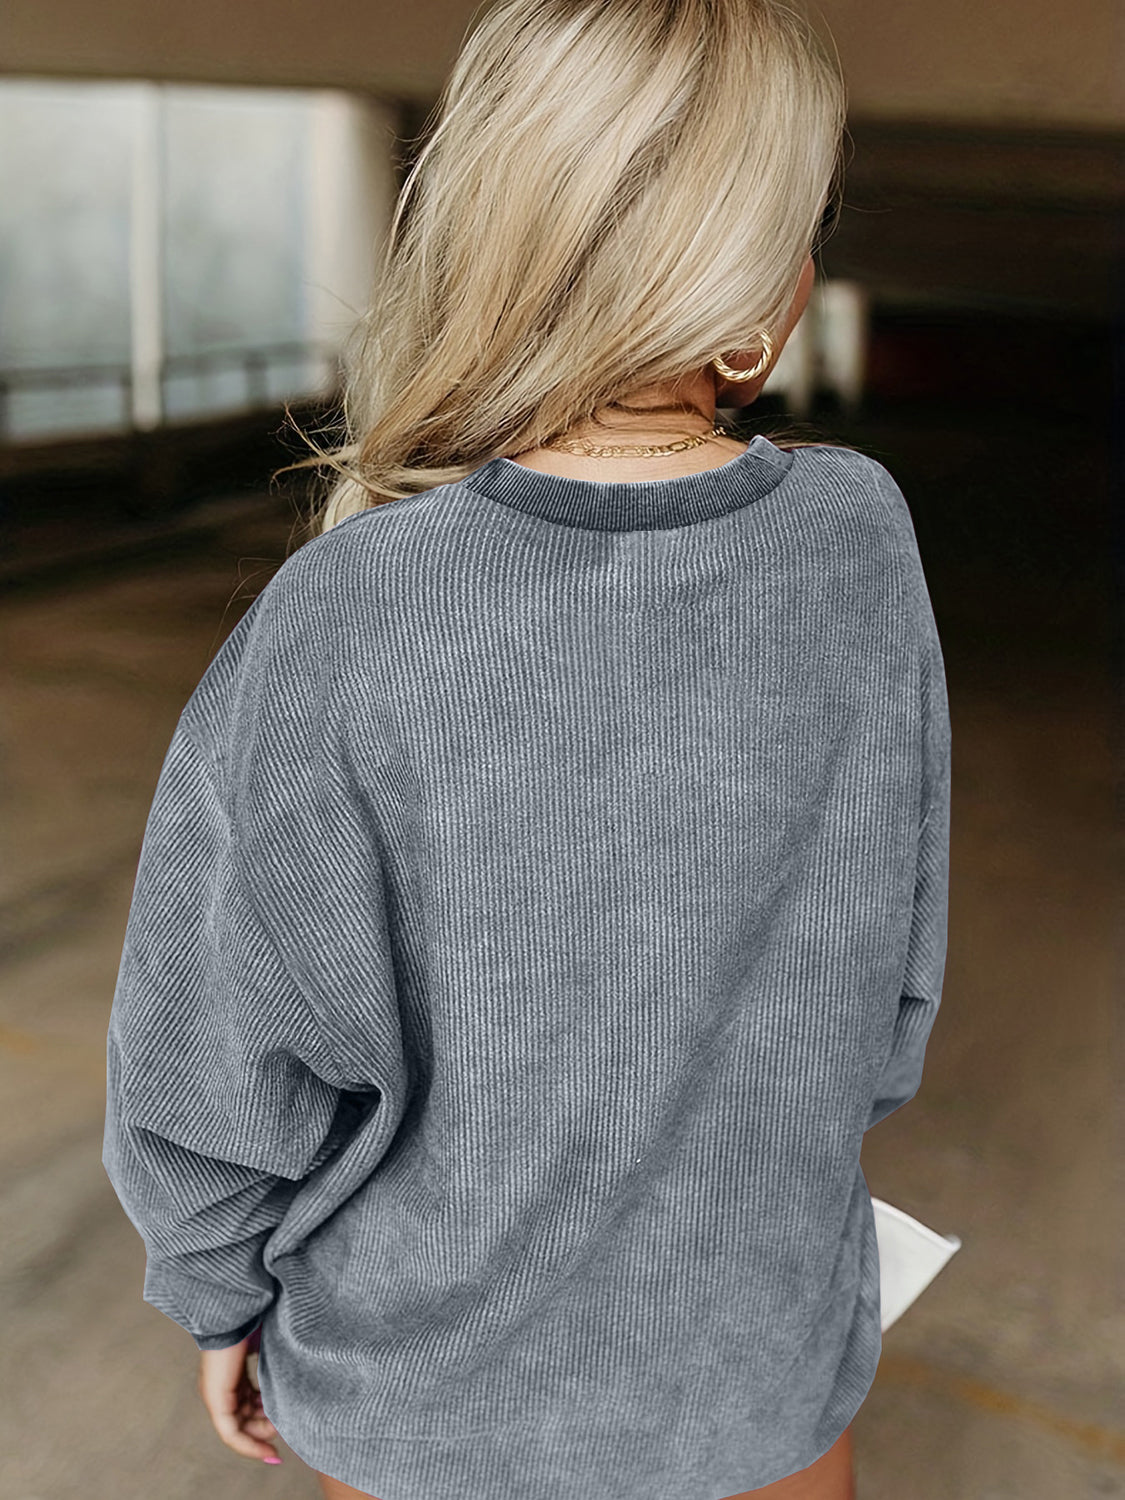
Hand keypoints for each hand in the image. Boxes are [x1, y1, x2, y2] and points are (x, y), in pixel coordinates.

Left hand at [197, 1331, 281, 1464]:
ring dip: (260, 1437)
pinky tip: (265, 1447)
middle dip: (265, 1429)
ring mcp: (216, 1395)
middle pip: (243, 1420)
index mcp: (232, 1377)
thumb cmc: (252, 1323)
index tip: (285, 1425)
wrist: (235, 1312)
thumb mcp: (266, 1351)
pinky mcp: (216, 1400)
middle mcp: (221, 1389)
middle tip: (286, 1429)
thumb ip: (272, 1369)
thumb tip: (289, 1381)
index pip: (247, 1406)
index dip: (266, 1418)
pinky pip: (230, 1432)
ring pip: (238, 1429)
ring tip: (279, 1436)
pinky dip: (248, 1444)